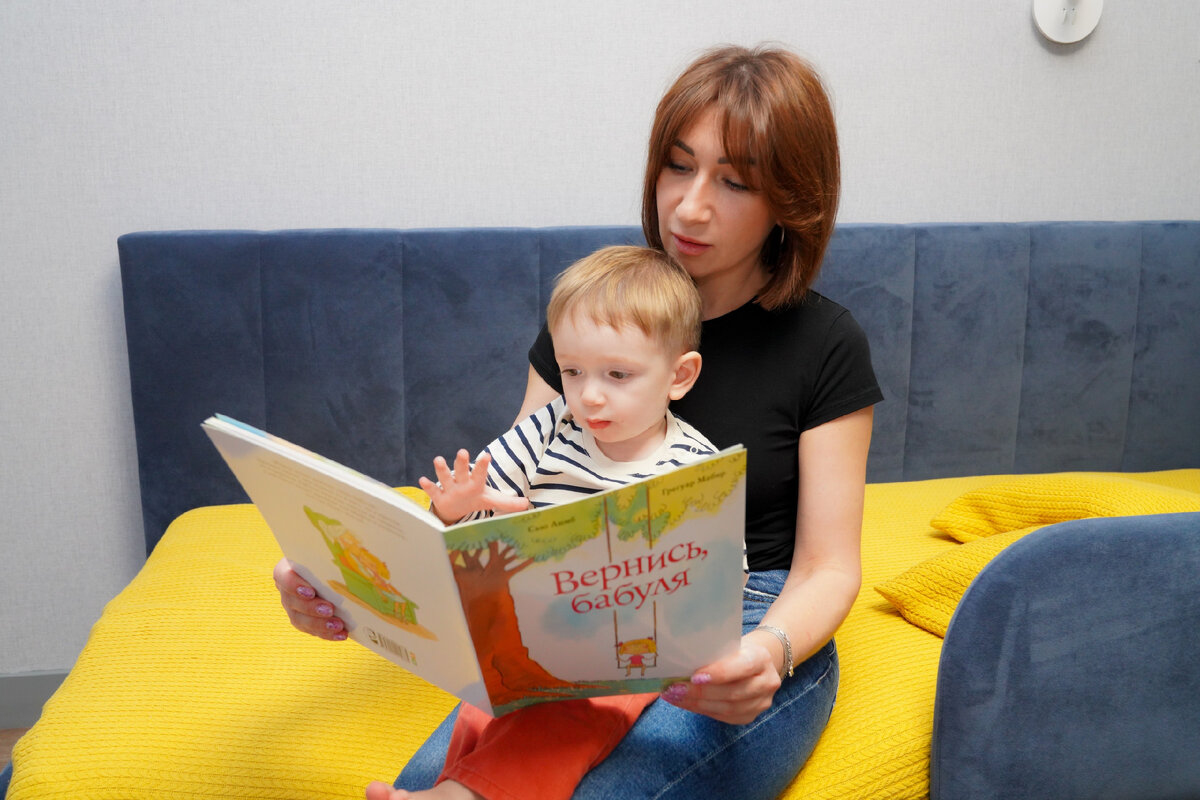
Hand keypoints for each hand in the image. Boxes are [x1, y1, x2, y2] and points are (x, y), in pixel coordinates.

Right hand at [273, 557, 346, 640]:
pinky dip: (326, 633)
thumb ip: (332, 556)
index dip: (294, 586)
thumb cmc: (328, 556)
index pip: (284, 576)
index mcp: (287, 569)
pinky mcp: (302, 620)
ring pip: (300, 620)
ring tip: (338, 626)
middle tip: (330, 610)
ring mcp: (292, 607)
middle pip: (292, 602)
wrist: (327, 571)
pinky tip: (341, 634)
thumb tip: (352, 552)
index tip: (311, 592)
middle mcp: (286, 590)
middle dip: (312, 608)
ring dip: (320, 625)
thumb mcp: (327, 554)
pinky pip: (311, 630)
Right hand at [418, 450, 530, 524]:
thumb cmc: (475, 499)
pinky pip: (433, 491)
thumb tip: (527, 504)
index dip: (483, 465)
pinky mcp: (440, 497)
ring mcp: (450, 488)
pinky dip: (428, 486)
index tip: (486, 455)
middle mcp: (462, 482)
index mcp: (476, 483)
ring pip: (446, 477)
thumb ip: (508, 503)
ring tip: (438, 459)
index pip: (480, 473)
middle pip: (462, 471)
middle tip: (462, 451)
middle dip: (461, 462)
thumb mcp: (492, 501)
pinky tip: (422, 480)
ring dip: (442, 469)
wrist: (456, 508)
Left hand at [659, 634, 781, 724]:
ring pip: (728, 709)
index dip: (719, 673)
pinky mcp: (751, 716)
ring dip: (697, 704)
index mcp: (761, 658)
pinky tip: (685, 703)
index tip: (694, 676)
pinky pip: (724, 718)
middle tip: (675, 688)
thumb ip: (714, 653)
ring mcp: (761, 702)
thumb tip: (681, 662)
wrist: (757, 662)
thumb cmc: (736, 650)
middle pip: (733, 693)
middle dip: (701, 693)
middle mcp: (767, 682)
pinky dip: (702, 710)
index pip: (742, 667)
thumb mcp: (730, 644)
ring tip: (675, 697)